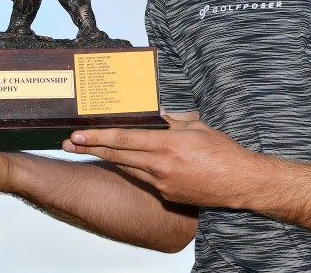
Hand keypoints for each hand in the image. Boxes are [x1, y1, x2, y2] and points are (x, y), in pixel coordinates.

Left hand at [64, 117, 265, 208]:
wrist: (240, 182)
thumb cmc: (223, 153)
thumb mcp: (197, 127)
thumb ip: (173, 121)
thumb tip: (157, 115)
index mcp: (168, 144)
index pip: (125, 139)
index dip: (98, 136)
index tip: (79, 134)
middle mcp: (161, 165)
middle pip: (118, 155)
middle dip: (91, 148)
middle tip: (70, 143)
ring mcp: (162, 183)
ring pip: (127, 168)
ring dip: (106, 158)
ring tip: (88, 150)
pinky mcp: (167, 195)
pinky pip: (143, 179)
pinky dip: (130, 169)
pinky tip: (122, 163)